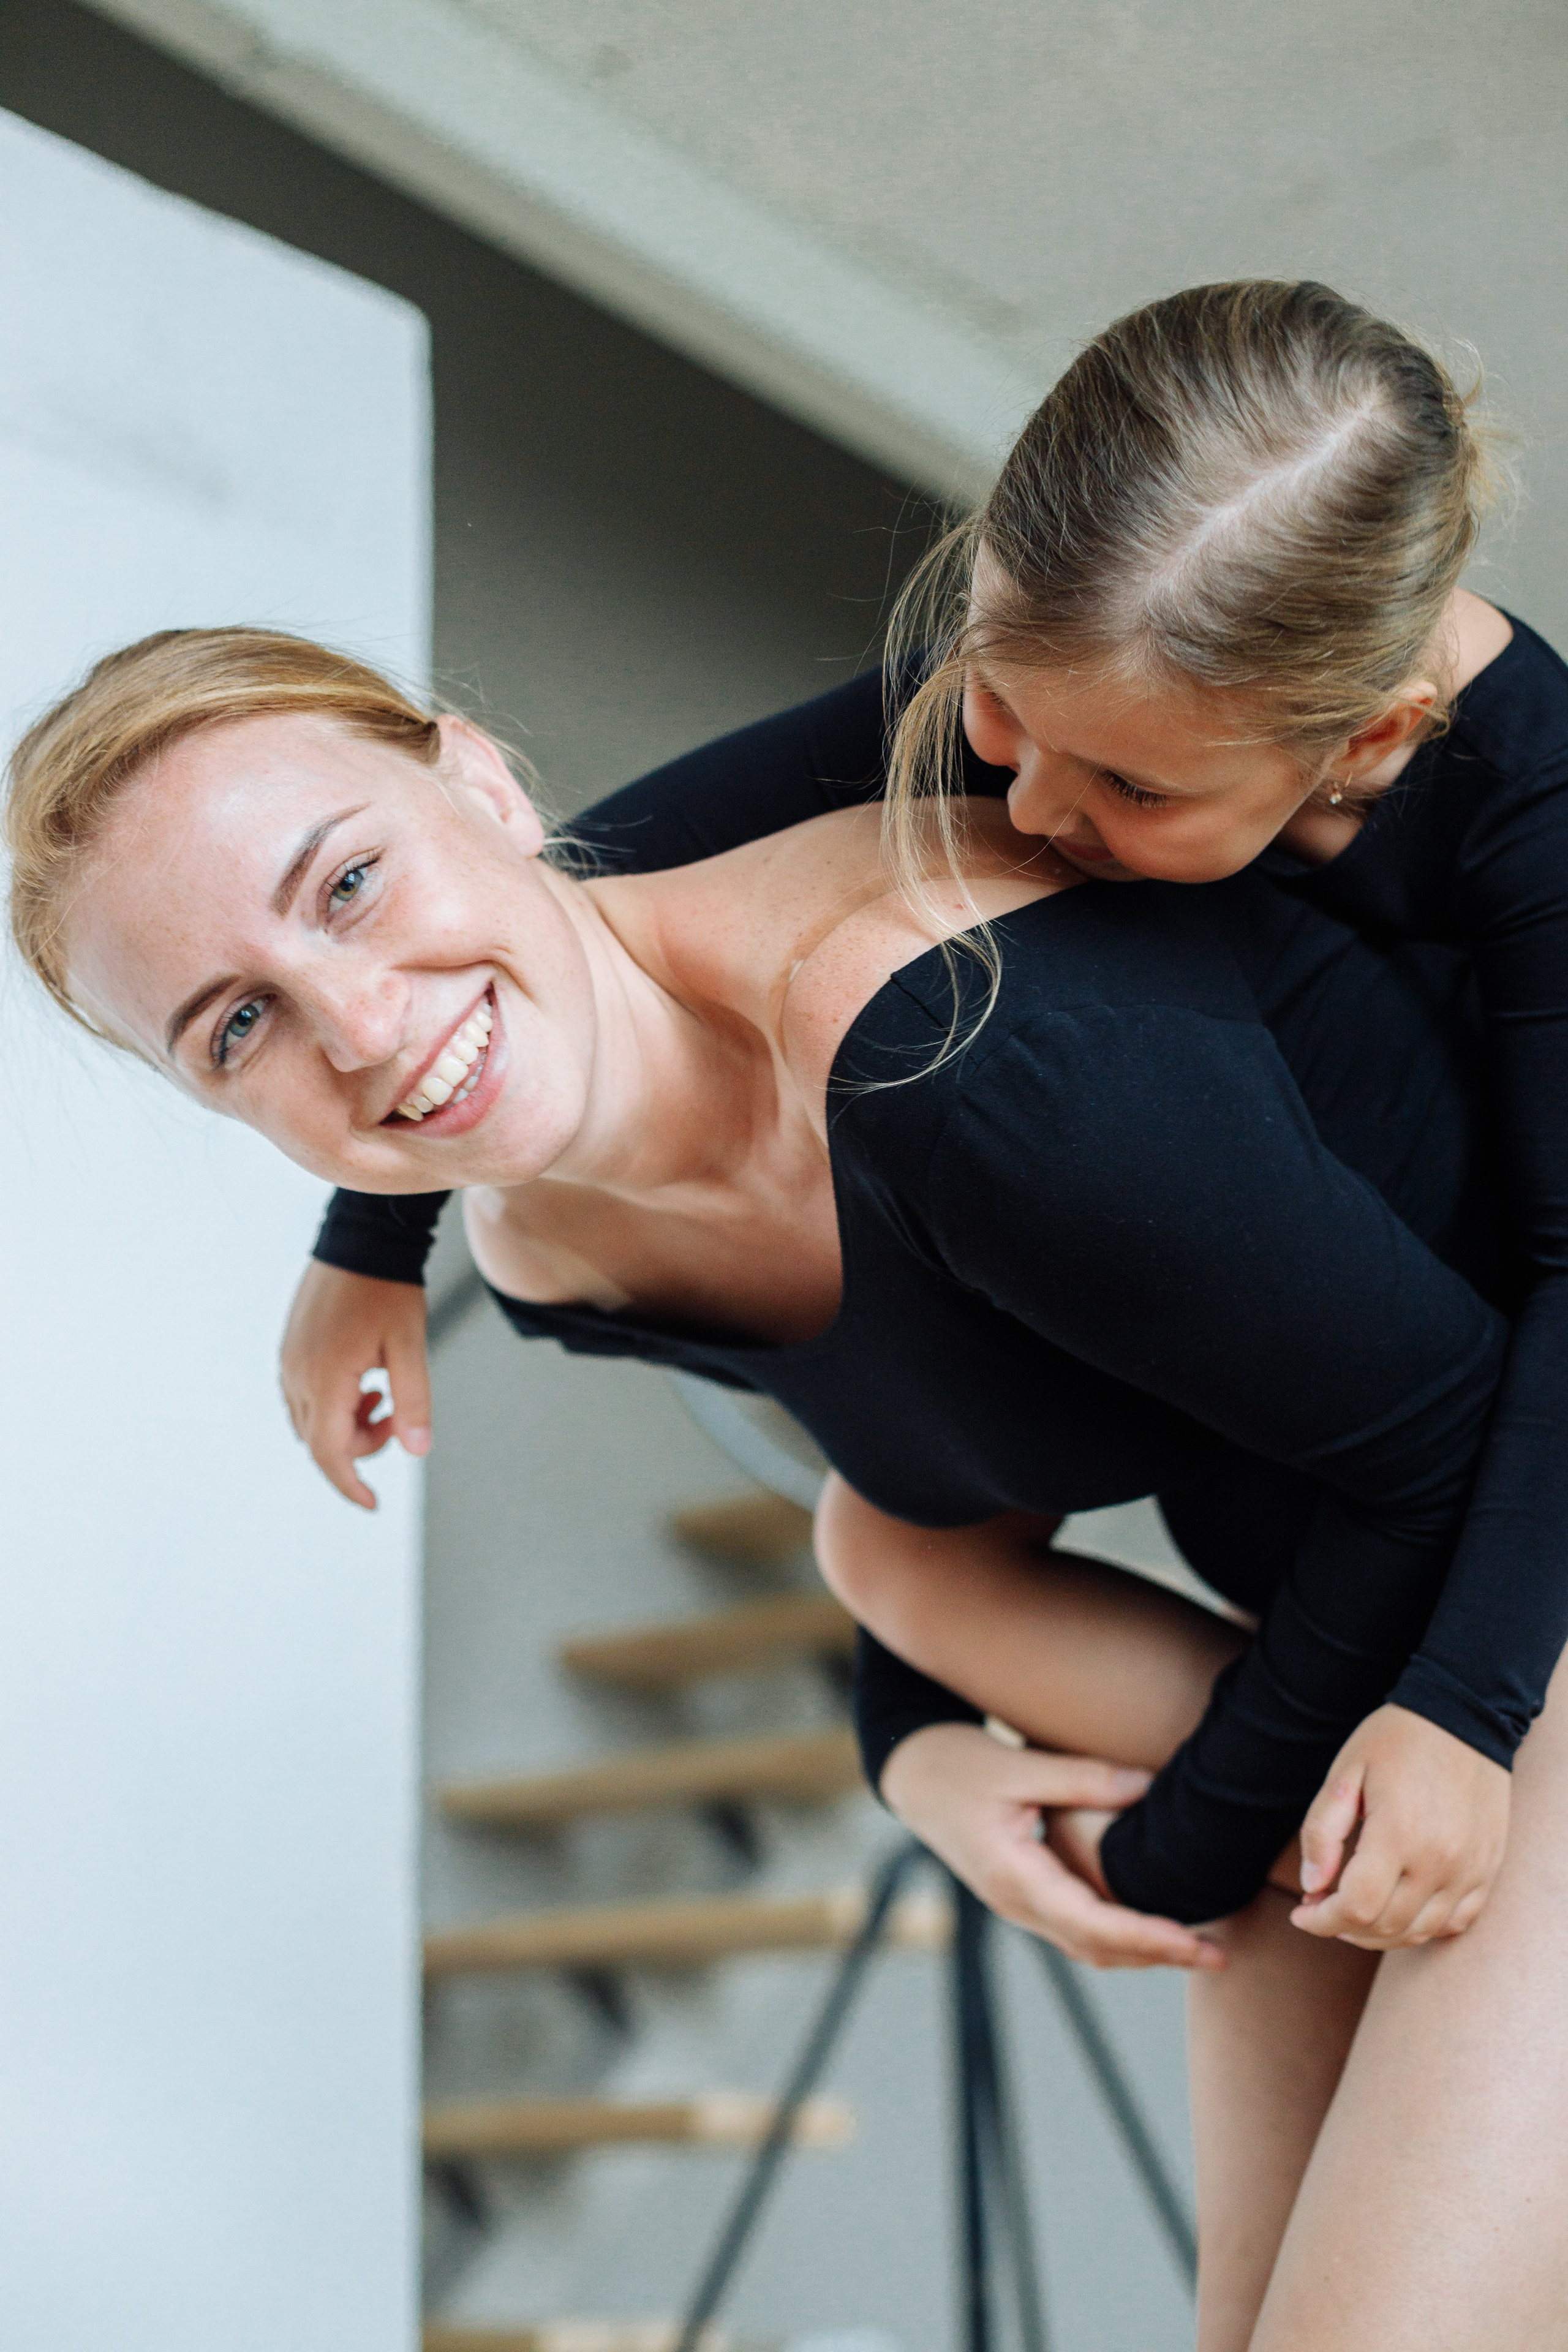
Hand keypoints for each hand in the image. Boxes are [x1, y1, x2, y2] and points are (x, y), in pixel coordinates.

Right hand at [279, 1262, 431, 1508]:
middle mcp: (296, 1375)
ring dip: (347, 1425)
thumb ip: (414, 1401)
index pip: (329, 1452)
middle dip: (360, 1445)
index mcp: (324, 1379)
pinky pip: (303, 1398)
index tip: (373, 1504)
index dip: (350, 1484)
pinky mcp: (289, 1350)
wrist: (360, 1241)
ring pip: (310, 1422)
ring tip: (380, 1394)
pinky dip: (333, 1406)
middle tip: (393, 1413)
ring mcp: (287, 1362)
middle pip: (321, 1441)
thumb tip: (416, 1451)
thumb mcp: (411, 1347)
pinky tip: (361, 1381)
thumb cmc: (389, 1293)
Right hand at [880, 1724, 1225, 1970]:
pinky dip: (1119, 1936)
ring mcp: (1018, 1905)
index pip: (1092, 1925)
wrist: (910, 1774)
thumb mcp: (1015, 1766)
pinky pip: (1078, 1929)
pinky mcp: (1023, 1894)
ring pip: (1088, 1948)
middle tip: (1219, 1957)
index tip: (1196, 1944)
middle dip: (1159, 1956)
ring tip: (1198, 1949)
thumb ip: (1080, 1779)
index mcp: (1013, 1876)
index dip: (1148, 1937)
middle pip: (1097, 1950)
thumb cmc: (956, 1764)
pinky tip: (1151, 1924)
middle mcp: (1017, 1903)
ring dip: (1142, 1953)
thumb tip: (1146, 1785)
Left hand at [1290, 1703, 1509, 1948]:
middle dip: (1342, 1927)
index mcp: (1399, 1834)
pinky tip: (1398, 1908)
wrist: (1464, 1716)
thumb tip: (1310, 1885)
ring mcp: (1470, 1869)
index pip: (1356, 1908)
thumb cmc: (1397, 1739)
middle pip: (1385, 1927)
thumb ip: (1323, 1831)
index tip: (1301, 1911)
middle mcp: (1440, 1861)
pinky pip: (1456, 1921)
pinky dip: (1422, 1926)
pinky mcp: (1488, 1868)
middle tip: (1320, 1905)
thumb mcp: (1346, 1772)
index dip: (1321, 1921)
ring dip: (1379, 1933)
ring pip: (1419, 1931)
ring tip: (1353, 1909)